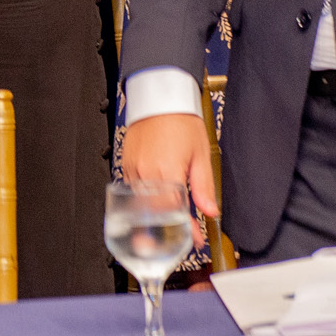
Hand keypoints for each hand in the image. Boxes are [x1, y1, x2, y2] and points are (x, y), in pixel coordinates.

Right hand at [121, 113, 216, 248]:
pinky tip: (153, 205)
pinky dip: (143, 202)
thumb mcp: (201, 154)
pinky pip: (132, 191)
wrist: (160, 96)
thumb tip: (210, 210)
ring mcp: (133, 169)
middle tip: (180, 238)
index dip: (186, 230)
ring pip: (141, 205)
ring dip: (155, 218)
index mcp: (167, 173)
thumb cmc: (180, 119)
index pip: (176, 213)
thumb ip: (204, 187)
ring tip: (167, 226)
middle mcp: (147, 173)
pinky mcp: (125, 163)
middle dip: (168, 230)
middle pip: (156, 214)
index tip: (194, 238)